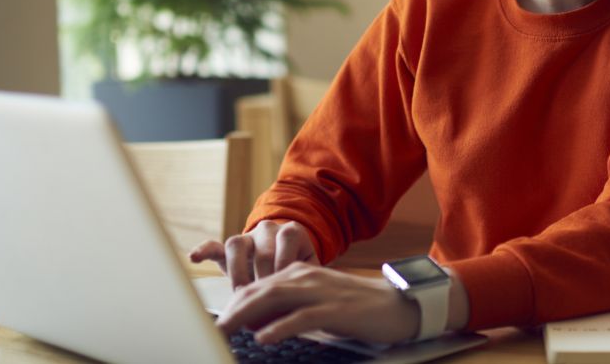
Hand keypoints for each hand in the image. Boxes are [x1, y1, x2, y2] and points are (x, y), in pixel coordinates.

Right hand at [189, 220, 319, 290]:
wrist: (285, 258)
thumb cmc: (298, 269)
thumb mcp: (307, 271)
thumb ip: (303, 280)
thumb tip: (296, 307)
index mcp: (291, 231)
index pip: (286, 239)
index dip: (283, 265)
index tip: (283, 289)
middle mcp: (268, 229)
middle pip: (262, 249)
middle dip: (262, 277)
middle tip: (263, 300)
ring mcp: (247, 238)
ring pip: (236, 244)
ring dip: (238, 271)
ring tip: (241, 292)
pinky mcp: (227, 250)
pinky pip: (214, 245)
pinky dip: (204, 250)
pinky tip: (195, 258)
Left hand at [215, 262, 419, 344]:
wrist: (396, 306)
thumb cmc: (355, 308)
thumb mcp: (316, 302)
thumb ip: (289, 307)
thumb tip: (257, 324)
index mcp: (300, 273)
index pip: (258, 286)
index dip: (234, 303)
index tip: (217, 322)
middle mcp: (306, 277)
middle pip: (260, 290)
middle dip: (233, 309)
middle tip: (213, 329)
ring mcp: (320, 292)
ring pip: (274, 299)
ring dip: (246, 316)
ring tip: (226, 330)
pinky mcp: (334, 309)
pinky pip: (301, 316)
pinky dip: (279, 326)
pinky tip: (264, 337)